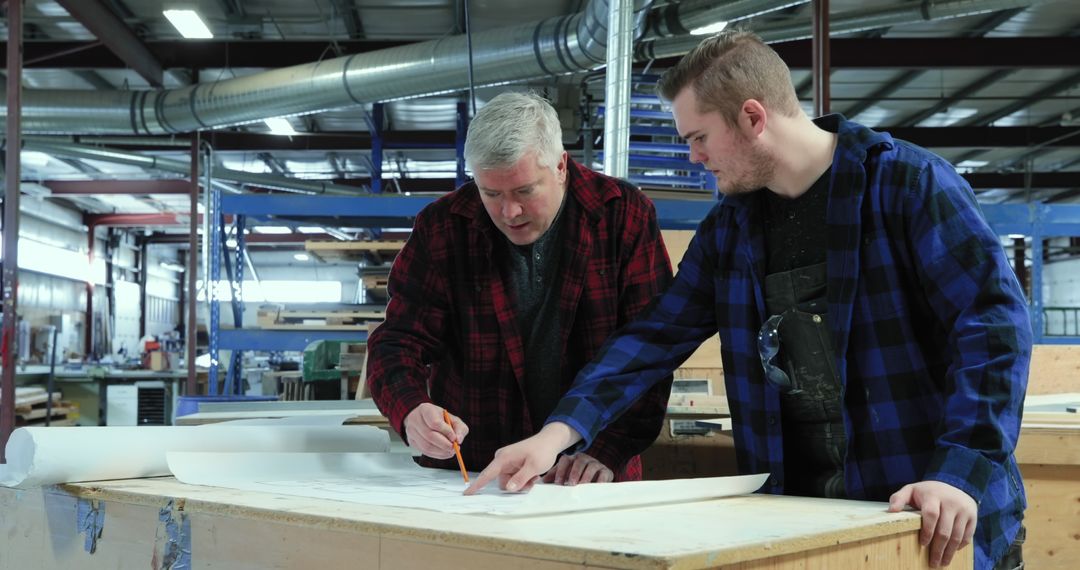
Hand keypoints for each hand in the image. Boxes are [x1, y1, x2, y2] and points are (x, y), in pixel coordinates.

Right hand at [402, 403, 468, 459]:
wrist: (425, 419)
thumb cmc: (440, 418)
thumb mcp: (453, 418)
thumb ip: (459, 428)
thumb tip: (458, 440)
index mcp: (425, 409)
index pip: (435, 423)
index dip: (446, 432)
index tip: (454, 438)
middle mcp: (415, 419)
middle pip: (429, 436)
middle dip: (444, 444)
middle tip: (454, 448)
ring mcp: (411, 431)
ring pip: (426, 446)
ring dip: (441, 451)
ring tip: (451, 451)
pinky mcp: (412, 442)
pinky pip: (425, 452)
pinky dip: (437, 455)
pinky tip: (444, 452)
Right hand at [464, 422, 581, 494]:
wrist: (550, 441)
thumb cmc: (542, 451)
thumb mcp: (534, 467)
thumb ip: (520, 479)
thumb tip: (508, 488)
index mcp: (503, 458)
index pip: (487, 474)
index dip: (477, 485)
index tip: (466, 494)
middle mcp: (502, 460)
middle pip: (503, 483)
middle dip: (517, 486)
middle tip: (532, 481)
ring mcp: (507, 463)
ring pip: (510, 483)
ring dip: (522, 484)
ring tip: (534, 476)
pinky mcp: (512, 465)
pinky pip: (514, 479)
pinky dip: (524, 480)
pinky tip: (533, 474)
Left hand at [542, 453, 613, 485]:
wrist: (596, 481)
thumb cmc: (576, 479)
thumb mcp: (564, 477)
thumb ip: (554, 477)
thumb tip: (540, 482)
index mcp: (572, 459)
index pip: (565, 460)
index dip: (561, 470)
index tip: (558, 482)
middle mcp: (584, 459)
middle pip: (579, 461)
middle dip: (574, 472)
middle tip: (570, 483)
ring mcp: (596, 464)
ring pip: (591, 466)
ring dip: (586, 476)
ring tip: (581, 485)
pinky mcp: (606, 471)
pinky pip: (604, 473)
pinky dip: (600, 479)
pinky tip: (596, 486)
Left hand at [888, 480, 976, 567]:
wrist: (955, 483)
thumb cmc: (927, 492)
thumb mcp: (912, 490)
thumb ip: (899, 498)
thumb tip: (891, 511)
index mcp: (934, 495)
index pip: (931, 514)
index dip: (927, 531)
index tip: (923, 544)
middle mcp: (951, 502)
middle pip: (945, 530)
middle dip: (938, 549)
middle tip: (933, 563)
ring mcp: (964, 510)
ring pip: (957, 536)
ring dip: (949, 552)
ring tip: (942, 563)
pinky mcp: (973, 516)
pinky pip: (967, 535)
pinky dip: (959, 546)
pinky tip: (951, 552)